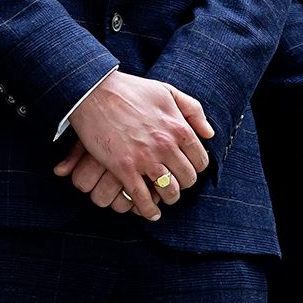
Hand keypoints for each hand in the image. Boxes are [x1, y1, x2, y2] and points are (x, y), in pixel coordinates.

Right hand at [61, 72, 214, 219]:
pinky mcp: (123, 168)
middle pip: (187, 179)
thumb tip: (209, 134)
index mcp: (178, 127)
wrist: (93, 91)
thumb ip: (193, 110)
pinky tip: (150, 212)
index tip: (186, 169)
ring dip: (168, 198)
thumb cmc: (130, 90)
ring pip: (168, 191)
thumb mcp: (167, 91)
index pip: (200, 160)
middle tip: (174, 183)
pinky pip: (142, 198)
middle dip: (183, 184)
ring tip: (163, 197)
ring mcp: (145, 158)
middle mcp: (166, 145)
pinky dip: (148, 209)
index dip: (195, 168)